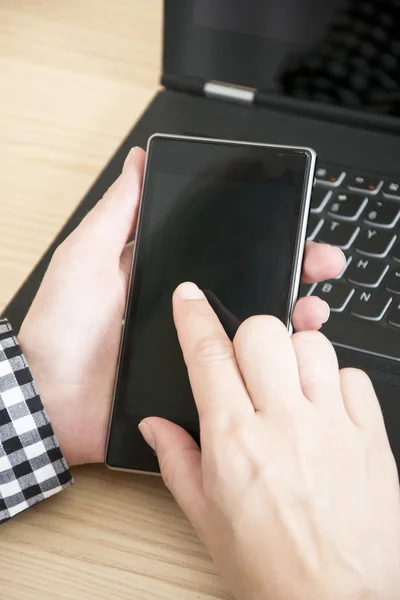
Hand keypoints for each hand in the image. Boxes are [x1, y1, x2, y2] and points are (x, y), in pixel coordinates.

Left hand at [18, 147, 343, 466]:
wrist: (51, 399)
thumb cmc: (61, 327)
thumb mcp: (86, 257)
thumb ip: (117, 213)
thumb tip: (138, 162)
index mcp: (169, 276)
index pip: (227, 250)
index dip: (262, 237)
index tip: (293, 227)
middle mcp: (189, 309)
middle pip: (251, 285)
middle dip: (293, 270)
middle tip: (322, 263)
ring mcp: (196, 348)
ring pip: (255, 329)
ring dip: (291, 316)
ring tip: (313, 309)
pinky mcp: (197, 384)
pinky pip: (240, 373)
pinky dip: (268, 366)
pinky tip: (292, 354)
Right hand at [140, 284, 399, 599]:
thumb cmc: (272, 570)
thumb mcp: (206, 519)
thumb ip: (176, 461)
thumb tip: (155, 426)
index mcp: (235, 443)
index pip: (208, 355)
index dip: (194, 316)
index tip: (189, 297)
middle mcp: (284, 425)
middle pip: (262, 333)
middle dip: (249, 337)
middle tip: (250, 365)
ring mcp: (332, 427)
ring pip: (312, 345)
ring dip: (295, 356)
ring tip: (292, 388)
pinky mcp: (370, 437)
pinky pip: (354, 376)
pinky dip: (337, 381)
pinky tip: (327, 409)